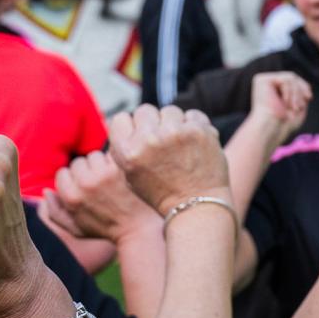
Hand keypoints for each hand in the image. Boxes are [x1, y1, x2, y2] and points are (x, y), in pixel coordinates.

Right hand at [44, 150, 157, 242]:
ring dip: (100, 164)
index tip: (83, 188)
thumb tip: (45, 192)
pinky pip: (110, 155)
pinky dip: (114, 162)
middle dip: (86, 171)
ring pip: (93, 156)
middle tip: (98, 184)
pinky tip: (119, 175)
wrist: (137, 229)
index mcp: (71, 197)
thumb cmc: (105, 230)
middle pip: (77, 163)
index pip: (62, 173)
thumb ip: (55, 212)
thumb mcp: (75, 229)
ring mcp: (103, 175)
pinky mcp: (120, 168)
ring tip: (109, 179)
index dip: (72, 180)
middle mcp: (85, 184)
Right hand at [108, 105, 229, 215]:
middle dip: (153, 123)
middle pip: (145, 111)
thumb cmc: (163, 193)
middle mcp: (149, 140)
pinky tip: (194, 144)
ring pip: (170, 111)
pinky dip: (194, 126)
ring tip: (180, 144)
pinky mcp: (197, 131)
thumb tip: (129, 120)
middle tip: (163, 141)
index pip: (121, 119)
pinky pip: (192, 115)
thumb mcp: (131, 176)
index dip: (131, 127)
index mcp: (128, 152)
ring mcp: (175, 133)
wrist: (196, 207)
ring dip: (175, 123)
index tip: (141, 136)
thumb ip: (126, 148)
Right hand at [250, 71, 310, 137]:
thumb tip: (307, 85)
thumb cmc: (284, 124)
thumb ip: (301, 95)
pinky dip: (290, 92)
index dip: (303, 87)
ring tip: (294, 107)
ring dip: (296, 94)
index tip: (309, 97)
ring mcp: (263, 81)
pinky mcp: (261, 80)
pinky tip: (285, 103)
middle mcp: (266, 84)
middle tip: (303, 104)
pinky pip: (285, 79)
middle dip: (301, 90)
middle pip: (292, 77)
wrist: (271, 129)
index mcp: (272, 90)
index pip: (292, 81)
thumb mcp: (297, 107)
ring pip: (291, 78)